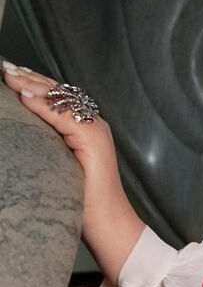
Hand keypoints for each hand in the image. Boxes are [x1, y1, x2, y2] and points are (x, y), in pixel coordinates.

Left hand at [1, 59, 144, 284]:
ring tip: (10, 76)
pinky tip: (23, 95)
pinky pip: (63, 116)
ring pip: (62, 100)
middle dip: (31, 78)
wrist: (107, 219)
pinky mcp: (92, 138)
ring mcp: (95, 129)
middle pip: (61, 93)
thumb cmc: (83, 198)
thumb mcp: (64, 164)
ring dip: (33, 86)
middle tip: (6, 67)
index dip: (37, 84)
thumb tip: (29, 127)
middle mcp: (94, 123)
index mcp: (87, 127)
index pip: (62, 98)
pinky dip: (42, 105)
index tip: (13, 74)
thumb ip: (55, 141)